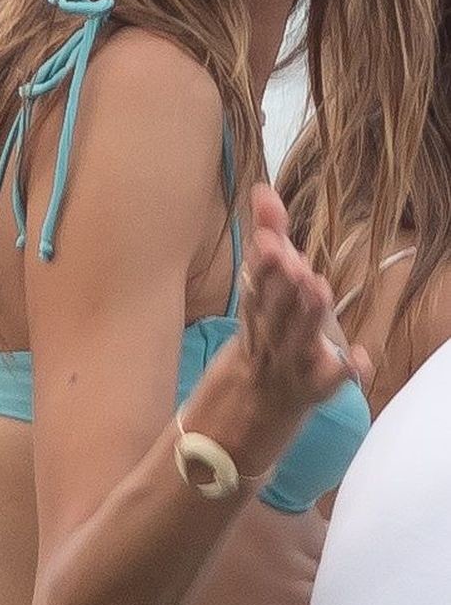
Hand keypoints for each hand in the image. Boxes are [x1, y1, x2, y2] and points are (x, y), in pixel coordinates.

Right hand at [236, 182, 370, 425]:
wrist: (246, 413)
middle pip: (273, 313)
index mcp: (256, 315)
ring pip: (297, 342)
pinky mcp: (311, 392)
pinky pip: (327, 385)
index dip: (262, 266)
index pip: (255, 288)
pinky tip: (358, 357)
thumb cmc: (262, 341)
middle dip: (281, 286)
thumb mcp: (260, 292)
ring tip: (319, 287)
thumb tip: (265, 191)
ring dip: (307, 317)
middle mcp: (270, 339)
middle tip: (294, 261)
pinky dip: (341, 372)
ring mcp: (290, 367)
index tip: (268, 242)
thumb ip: (268, 239)